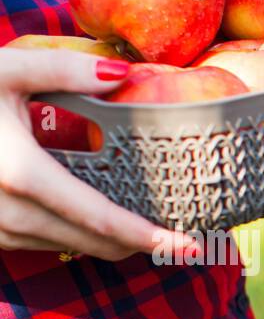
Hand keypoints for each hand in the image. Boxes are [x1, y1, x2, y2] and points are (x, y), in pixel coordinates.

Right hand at [0, 48, 193, 261]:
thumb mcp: (4, 71)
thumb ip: (65, 70)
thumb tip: (125, 76)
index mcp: (19, 173)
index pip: (99, 219)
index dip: (149, 238)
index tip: (190, 248)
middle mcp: (6, 211)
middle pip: (91, 242)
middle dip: (139, 245)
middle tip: (183, 242)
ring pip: (67, 246)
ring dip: (109, 244)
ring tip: (149, 234)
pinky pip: (42, 243)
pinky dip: (75, 237)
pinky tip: (100, 226)